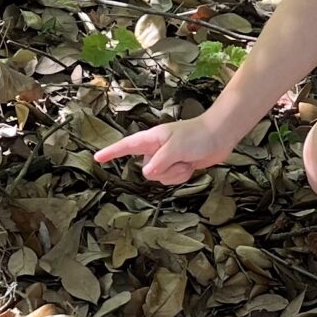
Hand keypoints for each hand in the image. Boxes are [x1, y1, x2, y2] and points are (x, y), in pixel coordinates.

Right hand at [94, 112, 230, 184]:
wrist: (219, 136)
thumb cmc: (198, 135)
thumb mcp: (176, 147)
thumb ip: (160, 161)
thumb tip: (147, 173)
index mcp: (151, 139)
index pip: (126, 146)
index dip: (111, 153)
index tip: (97, 158)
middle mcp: (155, 149)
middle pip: (147, 171)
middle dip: (164, 170)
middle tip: (179, 158)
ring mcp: (166, 159)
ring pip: (160, 178)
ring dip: (176, 174)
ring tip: (187, 160)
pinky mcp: (176, 167)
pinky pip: (171, 180)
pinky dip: (182, 176)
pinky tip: (191, 165)